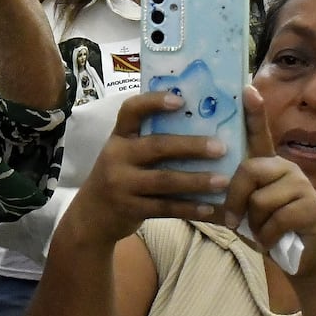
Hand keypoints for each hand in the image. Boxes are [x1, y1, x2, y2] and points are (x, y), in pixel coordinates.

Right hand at [70, 91, 230, 246]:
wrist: (92, 215)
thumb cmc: (119, 175)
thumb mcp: (125, 153)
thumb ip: (149, 140)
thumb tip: (198, 124)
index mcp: (118, 136)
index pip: (131, 110)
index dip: (154, 102)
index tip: (180, 100)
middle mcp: (117, 156)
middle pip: (157, 146)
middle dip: (191, 146)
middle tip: (221, 147)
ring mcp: (122, 184)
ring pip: (164, 180)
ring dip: (196, 180)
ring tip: (223, 181)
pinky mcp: (131, 209)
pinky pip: (166, 208)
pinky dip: (190, 208)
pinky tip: (211, 209)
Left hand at [224, 86, 315, 275]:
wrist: (301, 260)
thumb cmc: (266, 230)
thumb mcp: (245, 209)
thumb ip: (233, 192)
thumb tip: (202, 179)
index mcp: (268, 166)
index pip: (260, 134)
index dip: (254, 112)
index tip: (248, 88)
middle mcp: (287, 168)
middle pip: (248, 172)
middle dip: (236, 201)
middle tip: (236, 221)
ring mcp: (303, 185)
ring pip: (260, 200)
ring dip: (255, 226)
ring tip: (264, 232)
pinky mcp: (315, 207)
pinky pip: (277, 220)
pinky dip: (268, 237)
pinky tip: (274, 242)